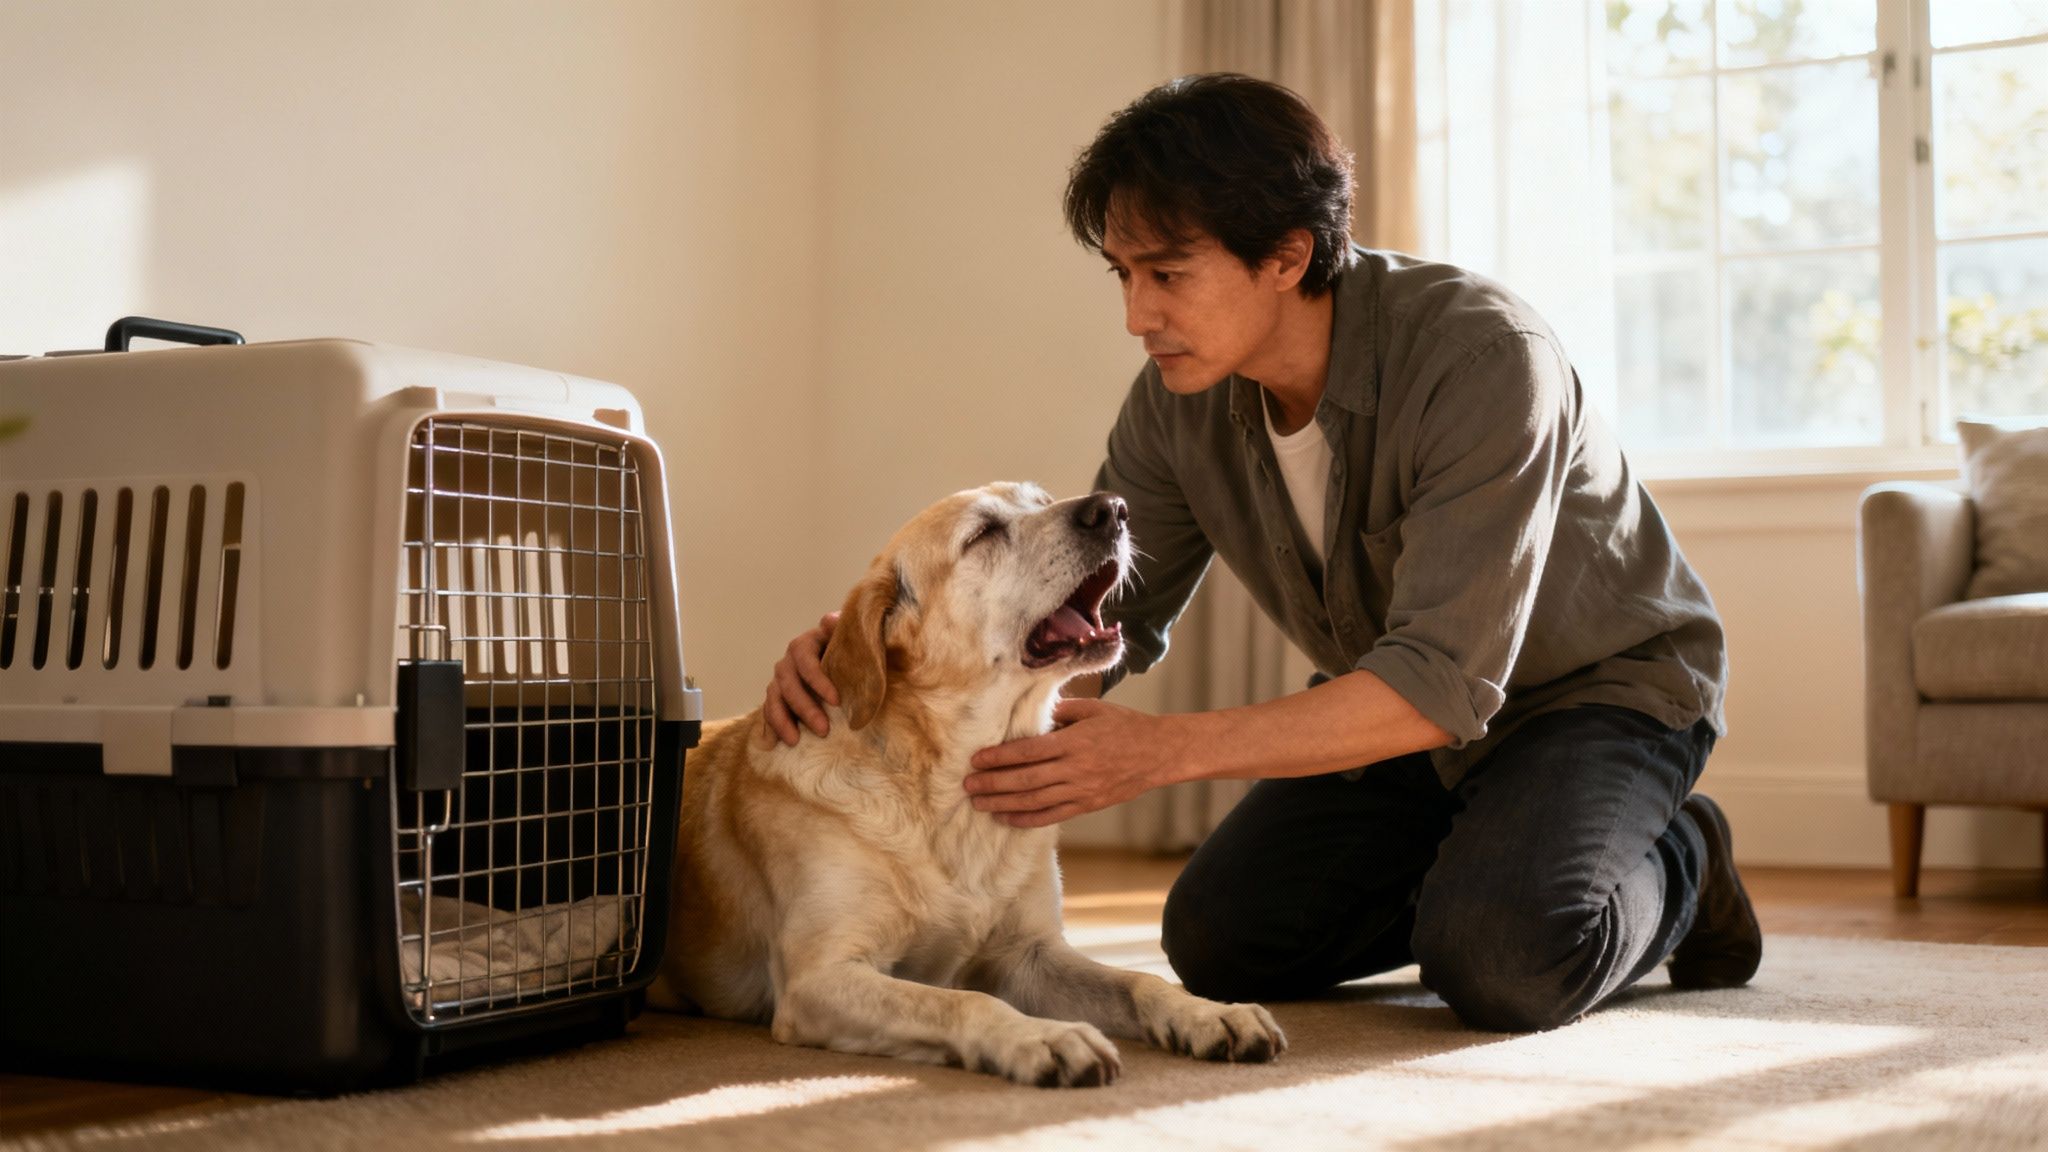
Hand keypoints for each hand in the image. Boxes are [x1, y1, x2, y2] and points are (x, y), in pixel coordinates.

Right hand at [763, 612, 840, 745]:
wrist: (844, 659)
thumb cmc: (849, 649)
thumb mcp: (850, 636)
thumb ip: (842, 628)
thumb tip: (829, 620)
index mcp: (805, 644)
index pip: (805, 660)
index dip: (817, 680)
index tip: (837, 701)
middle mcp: (789, 661)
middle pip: (788, 683)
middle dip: (804, 708)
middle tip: (824, 729)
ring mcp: (781, 680)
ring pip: (775, 698)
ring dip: (783, 720)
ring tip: (795, 741)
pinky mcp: (779, 697)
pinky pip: (769, 710)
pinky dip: (770, 726)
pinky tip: (774, 743)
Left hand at [964, 699, 1185, 827]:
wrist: (1159, 753)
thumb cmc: (1125, 725)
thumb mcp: (1093, 708)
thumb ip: (1061, 710)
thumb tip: (1030, 713)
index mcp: (1074, 742)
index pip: (1028, 751)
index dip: (999, 757)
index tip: (976, 760)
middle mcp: (1076, 769)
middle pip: (1025, 779)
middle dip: (993, 784)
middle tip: (967, 786)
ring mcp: (1082, 790)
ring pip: (1035, 801)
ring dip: (1004, 804)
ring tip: (979, 804)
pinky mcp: (1088, 805)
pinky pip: (1052, 816)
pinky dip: (1027, 819)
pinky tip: (1007, 818)